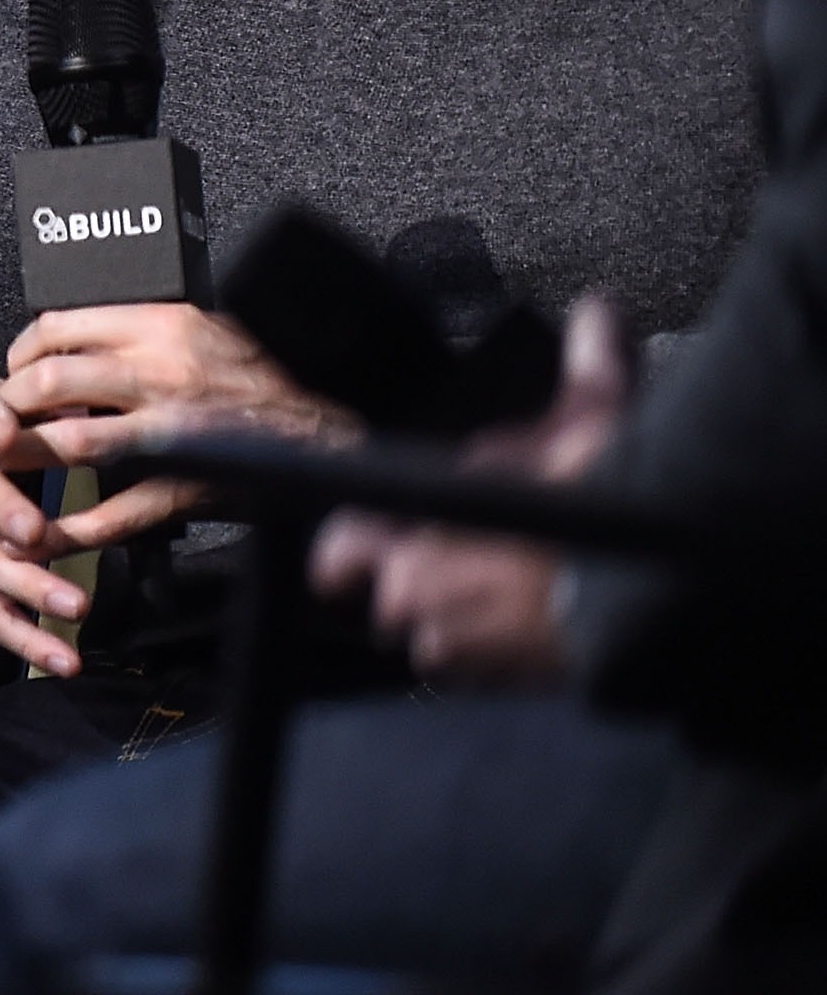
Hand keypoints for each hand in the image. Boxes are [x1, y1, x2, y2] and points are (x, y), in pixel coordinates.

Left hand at [0, 303, 356, 550]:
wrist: (326, 431)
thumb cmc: (263, 376)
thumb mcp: (202, 327)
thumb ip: (141, 332)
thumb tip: (80, 338)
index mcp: (162, 327)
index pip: (59, 328)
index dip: (20, 351)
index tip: (13, 369)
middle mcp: (161, 374)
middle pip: (50, 381)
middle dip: (10, 404)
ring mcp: (173, 433)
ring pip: (73, 441)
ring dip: (28, 458)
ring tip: (2, 467)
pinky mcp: (186, 486)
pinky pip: (115, 512)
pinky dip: (72, 529)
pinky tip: (45, 535)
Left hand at [310, 294, 633, 684]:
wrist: (651, 603)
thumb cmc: (608, 505)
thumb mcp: (594, 419)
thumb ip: (585, 366)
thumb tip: (597, 312)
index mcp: (416, 517)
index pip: (344, 542)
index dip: (351, 549)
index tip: (350, 559)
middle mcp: (412, 587)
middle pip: (387, 596)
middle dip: (414, 585)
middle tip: (458, 570)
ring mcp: (448, 642)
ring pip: (426, 638)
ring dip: (452, 623)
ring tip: (499, 604)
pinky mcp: (491, 682)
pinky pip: (470, 673)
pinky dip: (489, 659)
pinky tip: (523, 639)